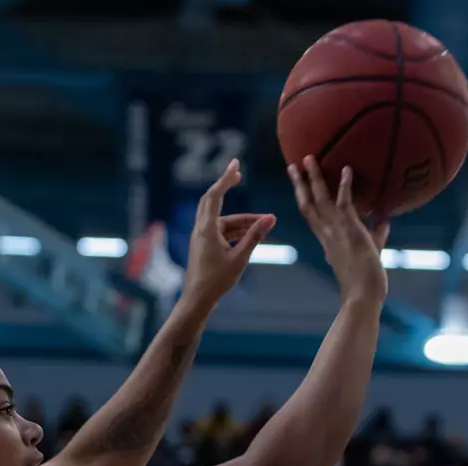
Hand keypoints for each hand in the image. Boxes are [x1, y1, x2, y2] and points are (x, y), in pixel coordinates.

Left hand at [180, 159, 276, 310]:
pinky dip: (235, 229)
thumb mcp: (240, 258)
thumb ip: (255, 236)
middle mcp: (201, 229)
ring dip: (241, 219)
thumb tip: (271, 218)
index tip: (236, 164)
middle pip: (212, 200)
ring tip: (264, 223)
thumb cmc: (216, 281)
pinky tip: (250, 234)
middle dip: (226, 186)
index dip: (226, 178)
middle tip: (239, 174)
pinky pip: (220, 231)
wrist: (197, 300)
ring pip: (221, 219)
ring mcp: (201, 237)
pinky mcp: (203, 246)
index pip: (215, 195)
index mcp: (207, 229)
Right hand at [288, 156, 390, 305]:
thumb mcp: (371, 251)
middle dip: (299, 184)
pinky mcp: (349, 229)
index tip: (299, 186)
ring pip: (318, 199)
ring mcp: (335, 230)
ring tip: (308, 158)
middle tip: (293, 165)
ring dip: (313, 178)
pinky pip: (344, 202)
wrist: (362, 294)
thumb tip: (384, 220)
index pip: (311, 215)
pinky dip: (345, 185)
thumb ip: (376, 234)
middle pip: (307, 204)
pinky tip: (347, 169)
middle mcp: (326, 233)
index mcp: (326, 240)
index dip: (304, 199)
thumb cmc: (365, 280)